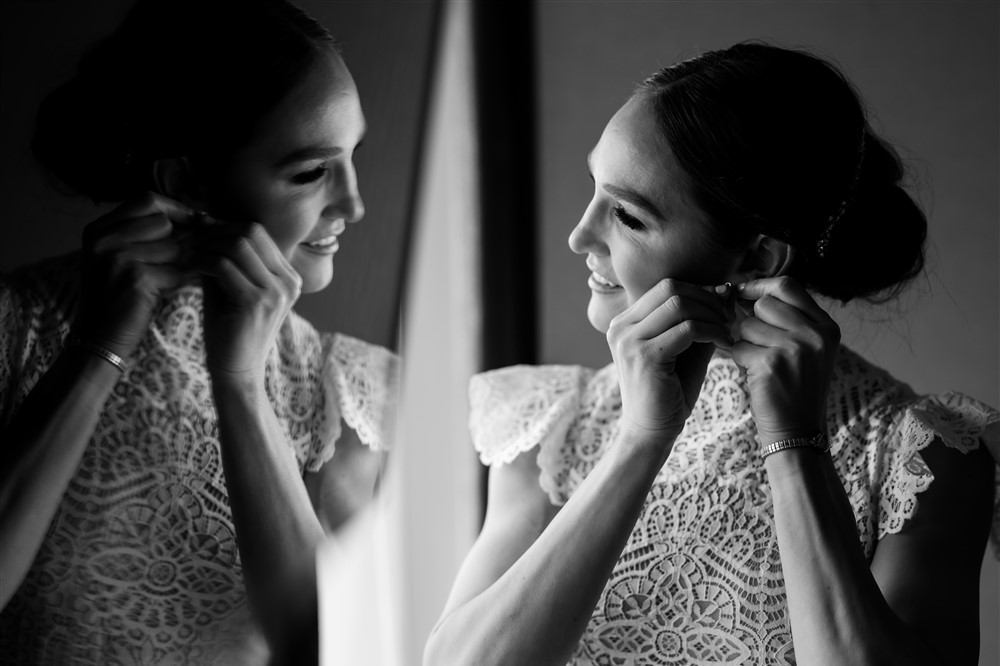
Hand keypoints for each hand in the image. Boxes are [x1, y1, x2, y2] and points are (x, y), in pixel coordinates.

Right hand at [75, 192, 196, 357]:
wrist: (99, 338)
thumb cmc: (116, 297)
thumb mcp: (117, 258)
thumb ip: (142, 234)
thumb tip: (195, 215)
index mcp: (98, 229)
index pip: (146, 200)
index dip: (174, 208)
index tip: (193, 220)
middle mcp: (104, 239)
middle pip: (163, 222)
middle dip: (177, 240)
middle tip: (177, 259)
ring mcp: (118, 257)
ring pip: (173, 247)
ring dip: (178, 264)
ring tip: (164, 280)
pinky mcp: (137, 277)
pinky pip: (176, 271)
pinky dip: (178, 282)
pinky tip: (165, 292)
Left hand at [194, 219, 301, 386]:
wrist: (236, 372)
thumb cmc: (230, 331)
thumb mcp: (230, 287)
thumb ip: (224, 258)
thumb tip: (204, 223)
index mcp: (288, 276)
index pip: (258, 231)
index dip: (225, 225)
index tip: (198, 230)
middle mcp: (288, 281)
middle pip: (251, 231)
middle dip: (215, 231)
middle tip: (190, 240)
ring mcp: (276, 292)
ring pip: (238, 244)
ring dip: (207, 245)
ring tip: (188, 255)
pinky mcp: (257, 303)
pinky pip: (224, 266)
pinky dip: (201, 262)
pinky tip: (187, 269)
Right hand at [607, 279, 732, 442]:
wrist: (651, 431)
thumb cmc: (669, 392)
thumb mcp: (684, 349)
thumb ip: (698, 321)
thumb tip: (723, 291)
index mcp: (625, 322)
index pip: (665, 286)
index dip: (699, 290)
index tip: (722, 306)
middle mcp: (621, 327)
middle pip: (670, 288)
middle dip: (707, 298)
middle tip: (728, 316)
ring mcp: (629, 340)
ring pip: (679, 304)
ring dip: (711, 315)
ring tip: (726, 331)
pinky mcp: (645, 356)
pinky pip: (687, 329)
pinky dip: (712, 331)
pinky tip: (725, 343)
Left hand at [730, 277, 839, 444]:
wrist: (797, 431)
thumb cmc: (795, 388)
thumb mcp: (807, 349)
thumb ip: (787, 320)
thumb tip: (745, 290)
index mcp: (826, 327)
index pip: (788, 286)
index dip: (760, 286)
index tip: (743, 292)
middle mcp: (815, 334)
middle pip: (764, 303)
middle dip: (752, 321)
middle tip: (759, 345)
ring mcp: (795, 348)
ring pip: (747, 325)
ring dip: (745, 344)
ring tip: (762, 365)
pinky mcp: (771, 363)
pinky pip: (737, 347)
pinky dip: (739, 361)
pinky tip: (756, 376)